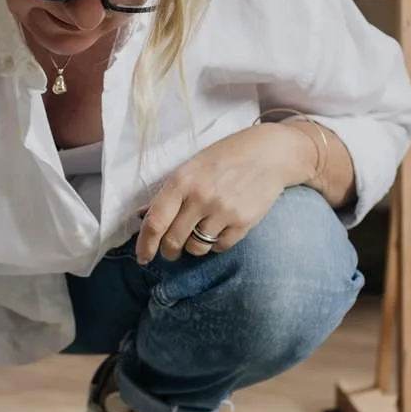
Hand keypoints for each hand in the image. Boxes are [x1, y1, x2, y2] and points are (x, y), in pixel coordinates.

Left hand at [137, 124, 312, 262]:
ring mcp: (223, 211)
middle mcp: (200, 197)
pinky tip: (220, 228)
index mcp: (182, 181)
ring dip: (193, 247)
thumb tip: (141, 216)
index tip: (142, 257)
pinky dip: (216, 244)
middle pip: (173, 241)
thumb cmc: (225, 157)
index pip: (155, 222)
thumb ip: (167, 194)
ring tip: (200, 233)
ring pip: (196, 248)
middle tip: (171, 249)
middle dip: (169, 251)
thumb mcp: (191, 168)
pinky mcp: (243, 223)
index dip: (145, 244)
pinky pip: (220, 247)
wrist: (269, 153)